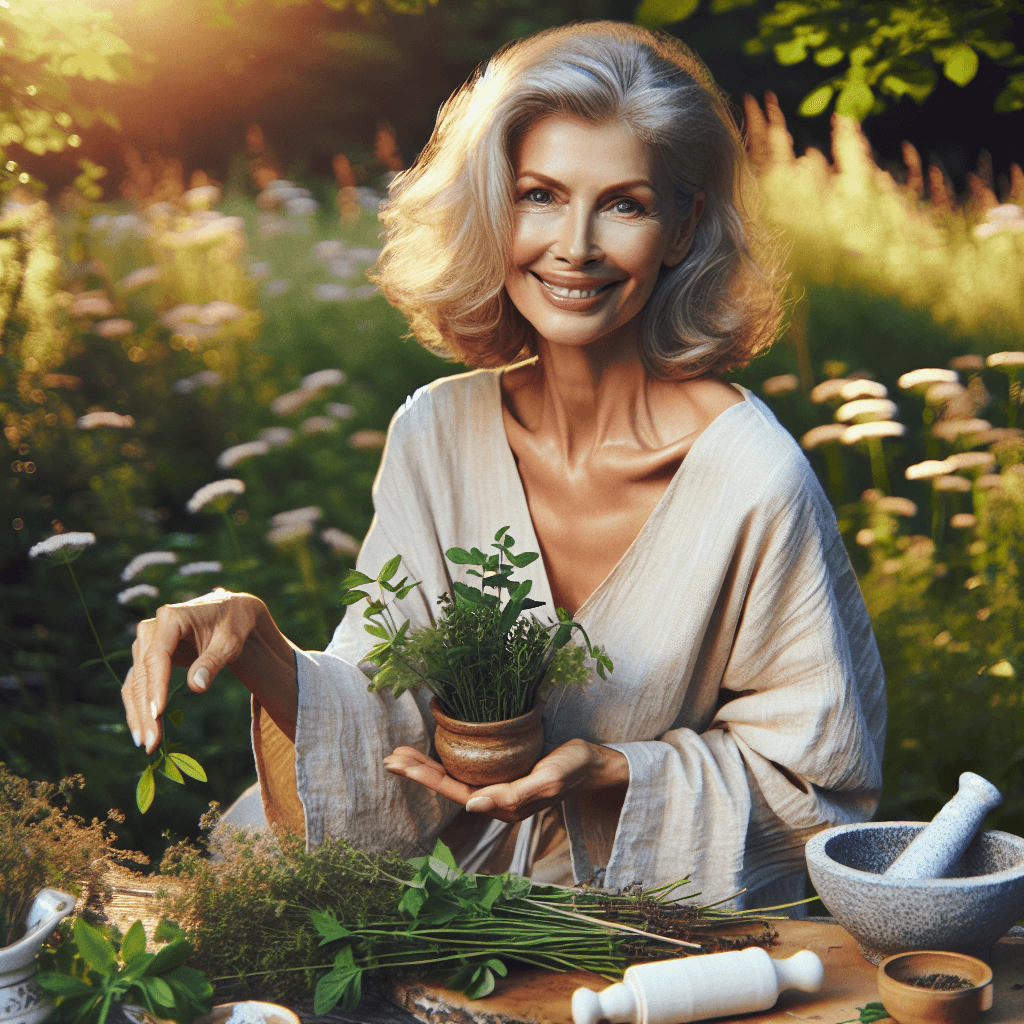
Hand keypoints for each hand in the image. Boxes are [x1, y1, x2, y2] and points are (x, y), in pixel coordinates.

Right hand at [121, 589, 292, 754]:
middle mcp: (151, 629)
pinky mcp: (148, 658)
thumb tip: (196, 687)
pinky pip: (139, 684)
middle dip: (145, 710)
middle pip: (142, 673)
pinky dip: (139, 707)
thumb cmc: (233, 624)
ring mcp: (146, 644)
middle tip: (150, 742)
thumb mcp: (230, 641)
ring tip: (146, 743)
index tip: (158, 713)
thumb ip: (213, 662)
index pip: (157, 656)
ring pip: (136, 682)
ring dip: (138, 714)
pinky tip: (143, 730)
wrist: (230, 613)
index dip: (156, 686)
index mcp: (171, 618)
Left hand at [383, 738, 627, 822]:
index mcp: (502, 803)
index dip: (424, 777)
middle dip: (417, 771)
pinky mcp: (502, 776)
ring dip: (426, 766)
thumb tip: (472, 804)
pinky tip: (434, 751)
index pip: (453, 790)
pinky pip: (466, 769)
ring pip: (453, 777)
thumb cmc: (572, 770)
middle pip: (447, 784)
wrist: (592, 766)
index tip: (399, 764)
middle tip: (390, 757)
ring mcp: (497, 788)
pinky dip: (445, 760)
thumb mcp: (548, 780)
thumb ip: (514, 794)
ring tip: (401, 755)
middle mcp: (494, 798)